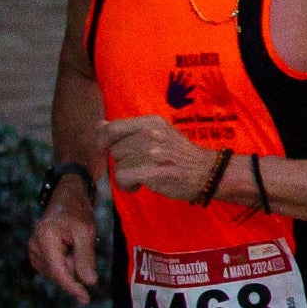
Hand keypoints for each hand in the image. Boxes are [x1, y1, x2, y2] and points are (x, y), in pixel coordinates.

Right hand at [28, 183, 99, 302]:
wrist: (67, 198)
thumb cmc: (78, 212)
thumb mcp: (86, 232)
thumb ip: (86, 257)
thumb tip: (89, 283)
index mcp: (45, 238)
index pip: (58, 271)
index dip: (72, 287)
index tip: (85, 299)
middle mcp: (34, 245)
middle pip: (57, 273)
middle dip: (74, 269)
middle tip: (83, 248)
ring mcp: (33, 249)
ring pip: (56, 272)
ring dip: (70, 266)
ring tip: (75, 245)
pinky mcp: (37, 253)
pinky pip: (54, 268)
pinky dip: (66, 264)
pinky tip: (70, 250)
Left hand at [100, 115, 219, 204]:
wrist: (207, 172)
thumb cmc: (181, 155)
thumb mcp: (158, 133)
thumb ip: (129, 130)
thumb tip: (99, 125)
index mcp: (150, 122)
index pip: (112, 128)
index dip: (102, 141)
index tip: (106, 151)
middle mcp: (149, 133)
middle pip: (114, 149)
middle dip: (122, 161)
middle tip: (138, 166)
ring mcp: (150, 152)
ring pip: (117, 165)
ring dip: (125, 175)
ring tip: (142, 176)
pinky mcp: (150, 171)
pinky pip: (122, 178)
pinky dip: (127, 186)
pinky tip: (139, 186)